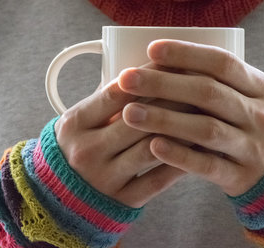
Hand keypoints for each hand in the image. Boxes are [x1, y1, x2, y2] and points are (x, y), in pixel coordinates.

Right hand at [55, 74, 186, 207]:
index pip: (115, 94)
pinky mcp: (123, 201)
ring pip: (151, 149)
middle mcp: (87, 151)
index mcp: (75, 124)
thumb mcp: (78, 121)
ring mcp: (105, 178)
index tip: (171, 62)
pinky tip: (199, 148)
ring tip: (204, 114)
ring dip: (181, 129)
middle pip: (137, 120)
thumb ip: (104, 101)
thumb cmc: (75, 147)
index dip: (146, 77)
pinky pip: (159, 180)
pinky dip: (182, 162)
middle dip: (171, 99)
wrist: (59, 195)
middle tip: (199, 84)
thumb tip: (144, 71)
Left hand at [119, 40, 263, 196]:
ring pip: (206, 129)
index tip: (152, 49)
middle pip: (208, 93)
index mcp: (260, 87)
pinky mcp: (241, 176)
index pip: (222, 63)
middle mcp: (259, 115)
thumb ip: (214, 81)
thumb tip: (158, 62)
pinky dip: (179, 155)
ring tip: (129, 113)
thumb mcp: (247, 95)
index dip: (186, 54)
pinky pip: (207, 165)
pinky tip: (153, 146)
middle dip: (163, 84)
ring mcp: (252, 147)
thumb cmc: (251, 121)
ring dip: (164, 119)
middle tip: (127, 79)